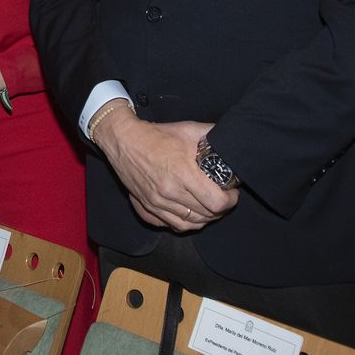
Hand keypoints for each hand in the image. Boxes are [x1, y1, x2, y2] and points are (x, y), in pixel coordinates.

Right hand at [90, 108, 235, 232]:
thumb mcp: (188, 129)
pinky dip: (184, 223)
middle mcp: (169, 192)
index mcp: (183, 173)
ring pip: (190, 224)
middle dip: (220, 208)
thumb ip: (212, 134)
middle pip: (206, 216)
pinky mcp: (147, 207)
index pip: (216, 202)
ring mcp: (156, 202)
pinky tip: (189, 214)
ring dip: (204, 219)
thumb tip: (230, 140)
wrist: (123, 140)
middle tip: (222, 197)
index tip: (231, 192)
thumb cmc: (156, 135)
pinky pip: (171, 226)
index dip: (230, 200)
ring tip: (209, 207)